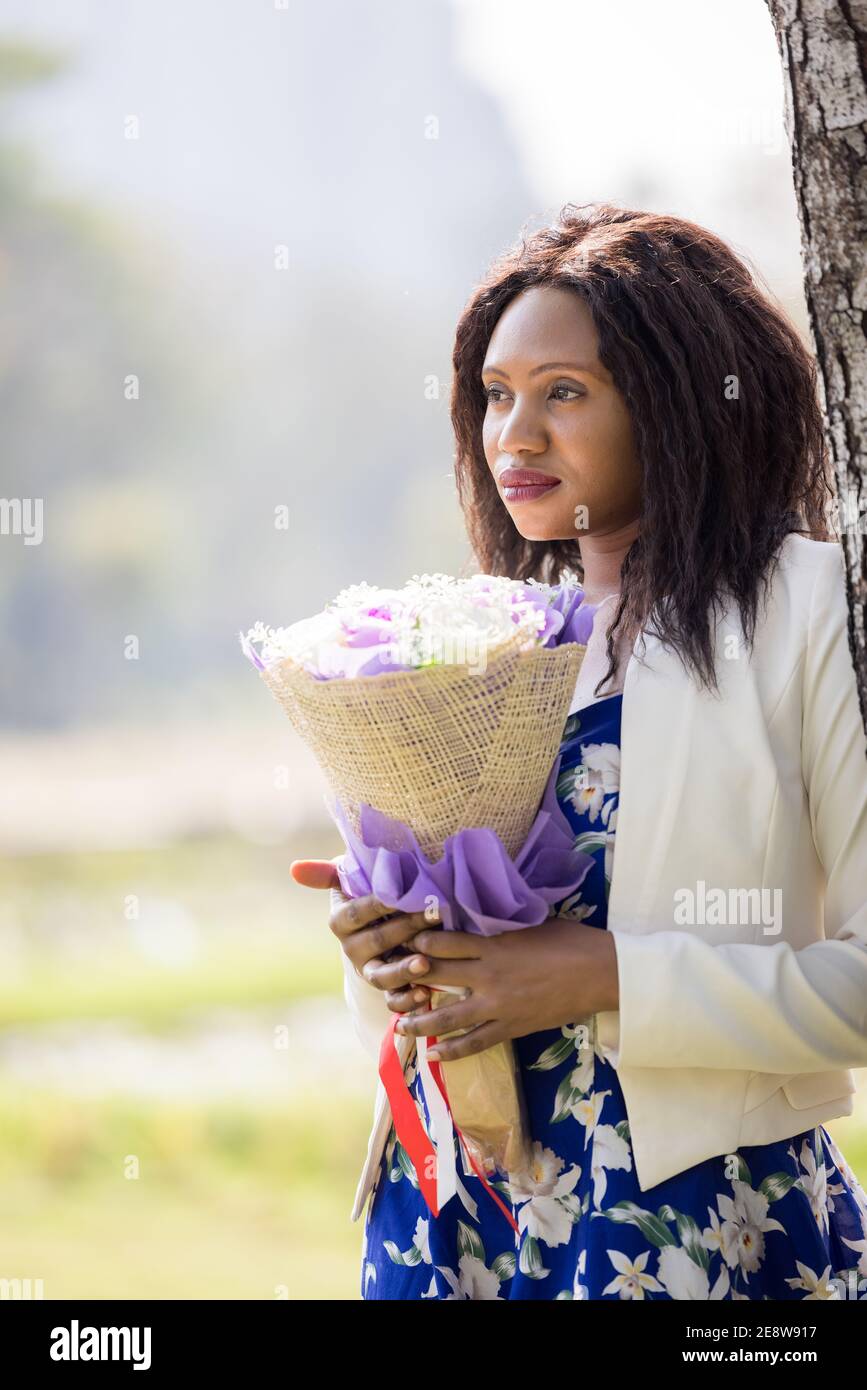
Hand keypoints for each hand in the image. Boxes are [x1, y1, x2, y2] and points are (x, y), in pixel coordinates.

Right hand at [289, 857, 440, 1013]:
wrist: (382, 927)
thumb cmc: (369, 895)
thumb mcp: (348, 882)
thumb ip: (326, 874)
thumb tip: (295, 869)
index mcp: (341, 922)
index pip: (356, 913)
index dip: (378, 904)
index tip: (400, 894)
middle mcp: (353, 949)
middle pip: (376, 941)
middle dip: (405, 928)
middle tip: (433, 914)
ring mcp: (370, 970)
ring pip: (381, 975)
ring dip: (403, 971)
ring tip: (424, 963)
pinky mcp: (387, 989)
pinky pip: (393, 1000)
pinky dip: (407, 1000)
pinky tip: (424, 993)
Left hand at [392, 917, 619, 1060]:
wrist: (602, 973)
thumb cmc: (569, 940)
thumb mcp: (529, 923)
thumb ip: (498, 926)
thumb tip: (474, 919)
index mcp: (492, 944)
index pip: (440, 943)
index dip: (415, 943)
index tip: (400, 942)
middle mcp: (488, 975)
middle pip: (435, 978)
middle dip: (407, 980)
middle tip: (386, 983)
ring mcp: (498, 1005)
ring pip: (447, 1017)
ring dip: (419, 1022)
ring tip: (401, 1025)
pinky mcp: (511, 1027)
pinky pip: (475, 1043)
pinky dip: (452, 1051)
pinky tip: (434, 1055)